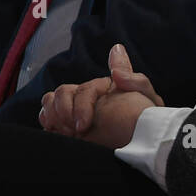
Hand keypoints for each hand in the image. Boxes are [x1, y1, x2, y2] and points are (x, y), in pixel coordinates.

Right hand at [38, 44, 162, 137]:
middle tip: (73, 131)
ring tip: (66, 133)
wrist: (142, 145)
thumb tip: (116, 49)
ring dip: (53, 116)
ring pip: (50, 102)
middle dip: (63, 112)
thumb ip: (134, 77)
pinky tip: (59, 135)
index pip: (83, 89)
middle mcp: (87, 96)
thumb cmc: (147, 121)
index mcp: (104, 87)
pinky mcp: (67, 126)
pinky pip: (47, 119)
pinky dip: (48, 125)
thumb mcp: (148, 99)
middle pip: (61, 93)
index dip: (80, 106)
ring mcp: (75, 110)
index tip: (83, 126)